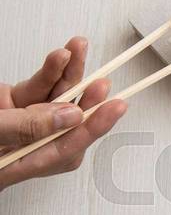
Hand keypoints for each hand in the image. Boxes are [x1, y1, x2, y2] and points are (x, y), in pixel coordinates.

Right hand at [0, 37, 126, 190]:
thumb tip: (70, 116)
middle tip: (105, 82)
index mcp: (18, 165)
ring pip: (54, 99)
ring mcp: (18, 124)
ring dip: (70, 74)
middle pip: (66, 123)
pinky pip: (37, 87)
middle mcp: (23, 146)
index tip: (116, 108)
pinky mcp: (10, 104)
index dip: (93, 128)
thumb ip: (26, 127)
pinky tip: (61, 55)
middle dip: (87, 98)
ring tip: (78, 49)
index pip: (65, 149)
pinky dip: (49, 71)